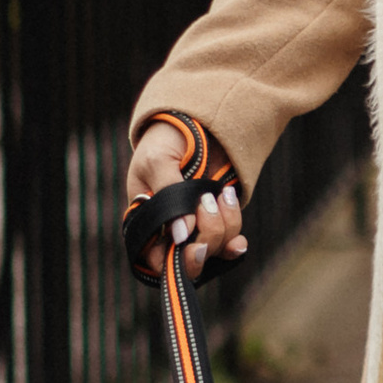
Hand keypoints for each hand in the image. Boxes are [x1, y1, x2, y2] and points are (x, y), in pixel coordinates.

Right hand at [127, 119, 246, 282]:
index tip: (196, 248)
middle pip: (190, 260)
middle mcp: (171, 231)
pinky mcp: (218, 220)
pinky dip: (236, 230)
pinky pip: (230, 240)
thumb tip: (182, 237)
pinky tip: (231, 206)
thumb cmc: (165, 140)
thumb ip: (169, 199)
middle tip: (208, 205)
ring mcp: (197, 226)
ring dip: (224, 223)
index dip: (176, 263)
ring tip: (220, 192)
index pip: (156, 259)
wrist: (194, 120)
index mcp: (146, 222)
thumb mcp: (158, 162)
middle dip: (207, 239)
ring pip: (215, 248)